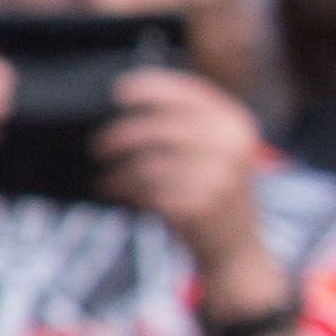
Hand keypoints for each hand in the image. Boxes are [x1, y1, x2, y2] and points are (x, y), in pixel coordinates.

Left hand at [96, 65, 273, 297]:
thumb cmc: (214, 192)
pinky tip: (120, 194)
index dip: (153, 88)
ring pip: (149, 162)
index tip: (120, 89)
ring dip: (120, 171)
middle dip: (122, 135)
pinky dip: (128, 191)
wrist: (236, 248)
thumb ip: (187, 123)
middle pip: (160, 128)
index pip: (190, 94)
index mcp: (236, 124)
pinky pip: (148, 190)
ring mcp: (218, 176)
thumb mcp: (217, 151)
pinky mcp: (198, 205)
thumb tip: (131, 93)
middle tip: (99, 146)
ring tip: (108, 179)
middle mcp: (232, 146)